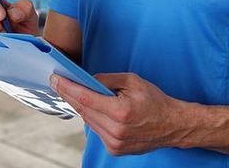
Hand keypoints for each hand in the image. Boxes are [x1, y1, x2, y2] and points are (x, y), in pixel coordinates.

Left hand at [51, 73, 190, 155]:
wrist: (172, 125)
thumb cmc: (155, 101)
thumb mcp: (133, 81)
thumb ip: (108, 79)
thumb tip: (89, 80)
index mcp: (120, 112)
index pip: (85, 98)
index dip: (68, 88)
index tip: (56, 79)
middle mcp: (115, 130)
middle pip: (83, 110)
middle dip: (69, 95)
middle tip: (58, 82)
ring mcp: (114, 142)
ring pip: (88, 121)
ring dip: (80, 106)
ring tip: (71, 92)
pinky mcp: (115, 149)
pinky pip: (96, 129)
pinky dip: (92, 117)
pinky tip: (89, 107)